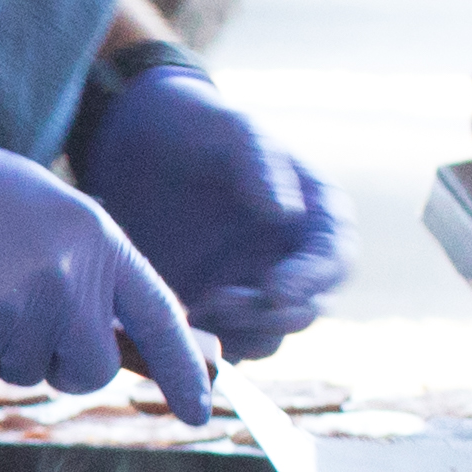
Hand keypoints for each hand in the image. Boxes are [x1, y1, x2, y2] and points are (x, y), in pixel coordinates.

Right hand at [0, 81, 207, 401]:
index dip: (184, 370)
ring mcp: (20, 307)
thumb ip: (90, 270)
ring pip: (27, 374)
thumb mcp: (47, 214)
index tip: (199, 411)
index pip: (161, 318)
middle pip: (91, 370)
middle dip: (59, 363)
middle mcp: (69, 276)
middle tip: (16, 316)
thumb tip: (117, 341)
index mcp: (98, 240)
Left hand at [75, 47, 351, 354]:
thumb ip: (262, 164)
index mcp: (316, 216)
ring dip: (241, 334)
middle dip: (274, 314)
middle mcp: (293, 258)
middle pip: (308, 307)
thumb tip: (287, 214)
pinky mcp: (212, 306)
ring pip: (268, 335)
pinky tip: (175, 324)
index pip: (335, 259)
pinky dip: (208, 344)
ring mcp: (253, 286)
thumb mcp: (233, 130)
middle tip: (225, 302)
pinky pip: (223, 342)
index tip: (278, 287)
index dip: (314, 279)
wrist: (136, 143)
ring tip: (197, 308)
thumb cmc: (199, 127)